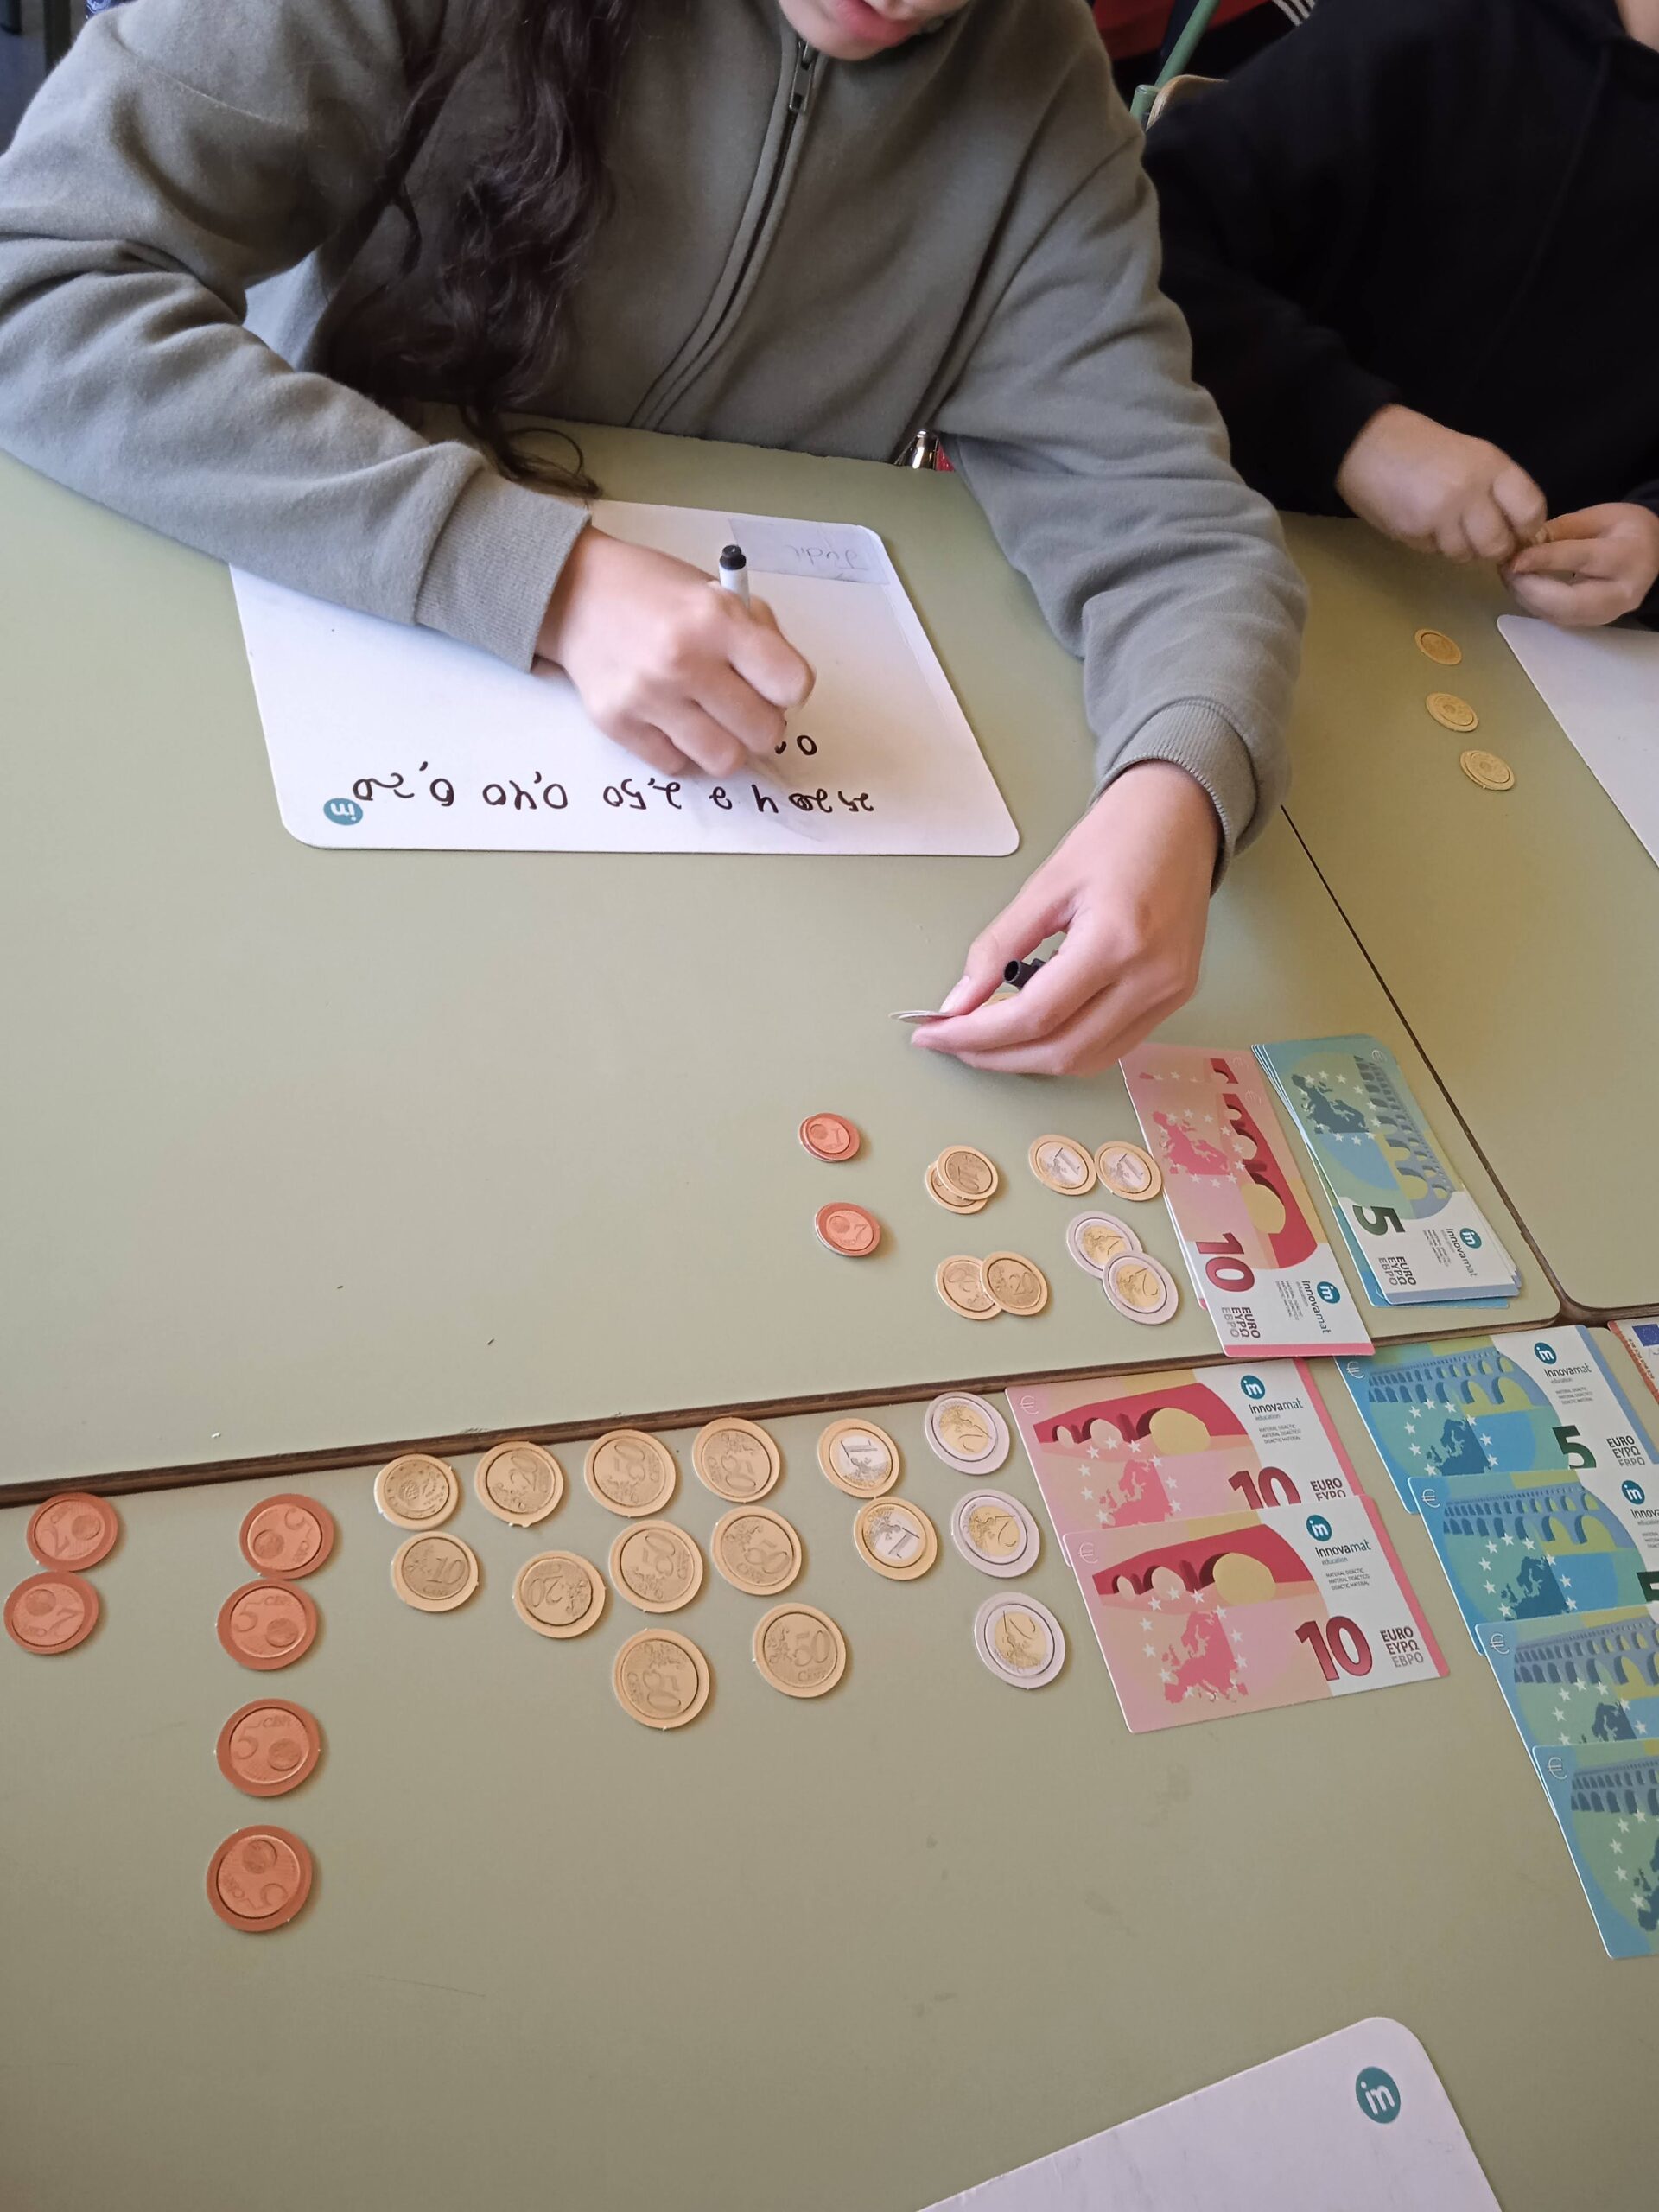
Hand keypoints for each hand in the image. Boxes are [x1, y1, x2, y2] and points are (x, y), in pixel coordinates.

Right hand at [536, 530, 813, 775]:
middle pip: (764, 733)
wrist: (576, 592)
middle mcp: (682, 660)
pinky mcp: (617, 723)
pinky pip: (676, 764)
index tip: (777, 685)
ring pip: (724, 760)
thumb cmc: (653, 592)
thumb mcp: (718, 592)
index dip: (790, 689)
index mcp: (716, 620)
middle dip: (762, 723)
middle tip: (745, 706)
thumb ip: (760, 637)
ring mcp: (647, 697)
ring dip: (726, 744)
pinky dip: (681, 749)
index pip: (792, 686)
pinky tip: (672, 717)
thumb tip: (786, 693)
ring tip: (712, 718)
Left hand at [913, 762, 1217, 1076]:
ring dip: (1029, 1060)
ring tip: (986, 1039)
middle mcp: (1151, 978)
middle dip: (997, 1056)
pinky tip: (1033, 1030)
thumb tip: (959, 1001)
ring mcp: (1169, 994)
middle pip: (1060, 1051)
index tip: (937, 1033)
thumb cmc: (1120, 836)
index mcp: (1117, 941)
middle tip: (953, 1043)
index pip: (1035, 1016)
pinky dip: (1065, 1047)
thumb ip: (998, 946)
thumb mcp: (1046, 884)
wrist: (1180, 817)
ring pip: (1087, 1060)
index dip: (978, 1034)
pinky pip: (1112, 1046)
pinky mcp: (1174, 998)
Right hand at [1335, 404, 1546, 561]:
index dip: (1527, 529)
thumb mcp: (1471, 456)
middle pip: (1497, 544)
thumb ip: (1496, 489)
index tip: (1516, 531)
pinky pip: (1436, 552)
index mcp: (1491, 465)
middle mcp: (1470, 490)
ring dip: (1459, 548)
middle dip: (1491, 548)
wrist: (1367, 444)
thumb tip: (1515, 529)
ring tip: (1445, 526)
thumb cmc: (1423, 447)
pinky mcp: (1415, 531)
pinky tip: (1422, 522)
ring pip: (1465, 555)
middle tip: (1479, 538)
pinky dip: (1433, 544)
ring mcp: (1441, 514)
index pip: (1530, 511)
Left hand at [1502, 504, 1658, 627]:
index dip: (1543, 560)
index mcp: (1627, 557)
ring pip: (1558, 615)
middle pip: (1568, 601)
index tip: (1513, 558)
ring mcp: (1607, 615)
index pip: (1580, 559)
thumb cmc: (1625, 530)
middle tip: (1506, 570)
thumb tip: (1525, 541)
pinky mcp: (1592, 624)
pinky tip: (1521, 586)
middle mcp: (1620, 593)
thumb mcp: (1600, 517)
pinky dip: (1533, 604)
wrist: (1652, 555)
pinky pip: (1556, 619)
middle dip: (1529, 589)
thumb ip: (1563, 529)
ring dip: (1526, 598)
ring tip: (1509, 575)